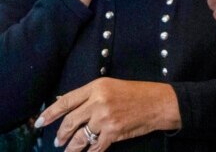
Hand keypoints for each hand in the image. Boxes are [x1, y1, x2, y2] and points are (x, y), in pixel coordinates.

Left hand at [36, 78, 179, 150]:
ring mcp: (105, 118)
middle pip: (70, 121)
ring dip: (72, 147)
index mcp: (97, 87)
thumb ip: (90, 96)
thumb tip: (66, 103)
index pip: (66, 101)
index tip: (39, 122)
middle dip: (61, 134)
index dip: (50, 113)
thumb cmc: (138, 93)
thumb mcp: (112, 87)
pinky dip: (91, 151)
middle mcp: (98, 101)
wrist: (160, 103)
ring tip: (69, 150)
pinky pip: (95, 146)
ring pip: (80, 137)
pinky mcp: (113, 132)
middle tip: (57, 141)